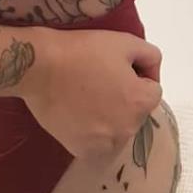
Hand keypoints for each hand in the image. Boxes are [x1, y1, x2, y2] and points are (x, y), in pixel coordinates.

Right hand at [22, 27, 163, 164]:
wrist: (40, 67)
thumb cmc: (83, 51)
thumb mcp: (123, 41)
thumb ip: (150, 56)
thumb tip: (152, 74)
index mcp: (140, 102)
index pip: (152, 90)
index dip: (137, 75)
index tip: (116, 67)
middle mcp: (127, 129)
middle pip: (135, 111)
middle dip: (125, 97)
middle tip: (99, 79)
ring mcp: (104, 144)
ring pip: (118, 128)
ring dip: (110, 116)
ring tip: (87, 97)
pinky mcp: (82, 151)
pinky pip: (98, 142)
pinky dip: (91, 131)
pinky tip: (77, 113)